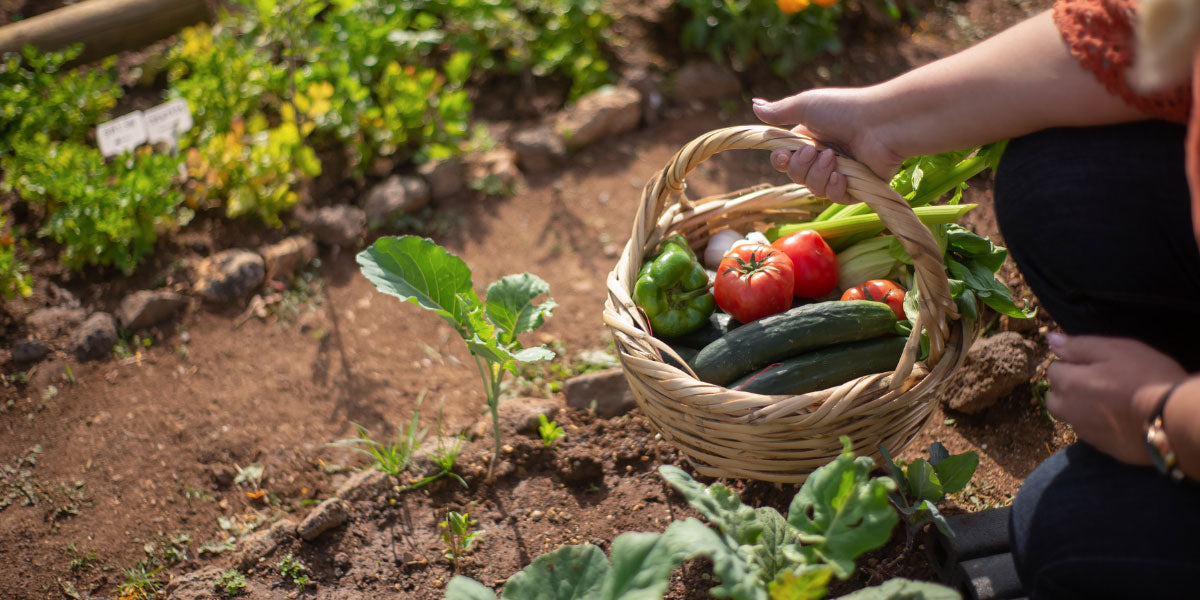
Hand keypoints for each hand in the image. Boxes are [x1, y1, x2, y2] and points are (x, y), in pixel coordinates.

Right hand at [752, 88, 903, 203]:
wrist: (881, 123)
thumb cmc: (844, 110)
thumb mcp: (806, 106)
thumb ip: (779, 111)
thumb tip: (754, 104)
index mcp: (810, 140)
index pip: (785, 160)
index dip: (780, 161)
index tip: (783, 156)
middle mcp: (824, 157)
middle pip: (796, 176)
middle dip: (801, 167)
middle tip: (814, 152)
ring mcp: (841, 173)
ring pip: (814, 189)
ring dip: (818, 175)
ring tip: (834, 158)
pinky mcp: (857, 188)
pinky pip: (835, 198)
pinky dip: (835, 188)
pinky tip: (842, 176)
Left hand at [1045, 332, 1186, 464]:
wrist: (1173, 419)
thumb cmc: (1146, 377)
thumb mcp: (1114, 350)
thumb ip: (1078, 346)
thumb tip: (1050, 338)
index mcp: (1070, 384)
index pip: (1053, 370)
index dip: (1071, 364)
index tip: (1093, 364)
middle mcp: (1070, 411)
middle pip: (1054, 398)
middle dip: (1067, 389)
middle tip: (1096, 383)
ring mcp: (1085, 432)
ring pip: (1070, 417)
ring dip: (1079, 408)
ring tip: (1108, 401)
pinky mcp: (1103, 448)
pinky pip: (1090, 433)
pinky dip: (1096, 424)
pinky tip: (1117, 418)